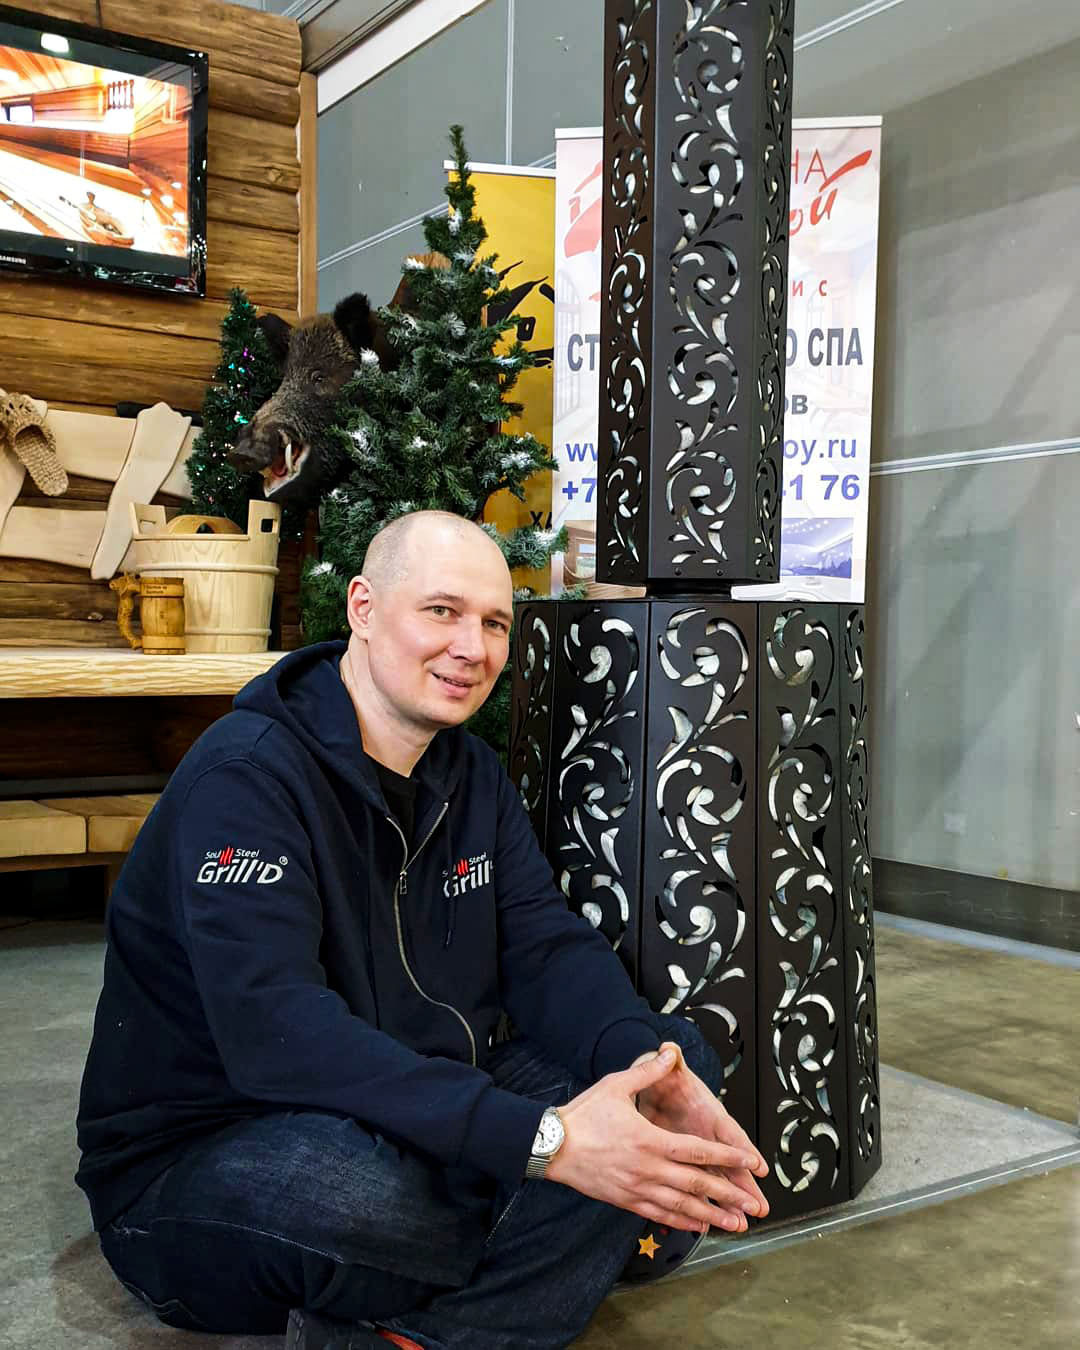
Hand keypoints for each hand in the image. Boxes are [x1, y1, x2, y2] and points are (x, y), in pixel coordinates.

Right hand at [545, 1049, 767, 1234]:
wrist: (552, 1146)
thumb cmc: (585, 1114)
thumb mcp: (616, 1085)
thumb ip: (647, 1071)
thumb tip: (670, 1052)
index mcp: (651, 1140)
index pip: (699, 1151)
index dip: (728, 1158)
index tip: (750, 1163)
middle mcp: (649, 1169)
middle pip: (697, 1185)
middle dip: (729, 1196)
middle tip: (753, 1206)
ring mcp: (638, 1188)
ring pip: (682, 1206)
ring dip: (711, 1215)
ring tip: (734, 1224)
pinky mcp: (626, 1201)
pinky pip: (660, 1215)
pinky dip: (682, 1222)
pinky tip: (697, 1225)